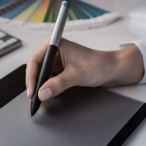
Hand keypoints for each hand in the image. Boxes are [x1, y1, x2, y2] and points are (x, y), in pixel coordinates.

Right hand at [25, 37, 143, 102]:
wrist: (114, 70)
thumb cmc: (100, 64)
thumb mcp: (77, 75)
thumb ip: (58, 84)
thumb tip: (43, 93)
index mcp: (56, 45)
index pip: (35, 61)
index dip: (31, 77)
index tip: (32, 91)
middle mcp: (55, 52)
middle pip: (36, 69)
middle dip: (35, 84)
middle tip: (35, 99)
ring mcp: (58, 61)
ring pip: (42, 76)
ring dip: (41, 88)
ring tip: (41, 101)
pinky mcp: (62, 70)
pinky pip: (49, 80)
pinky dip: (47, 89)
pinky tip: (48, 97)